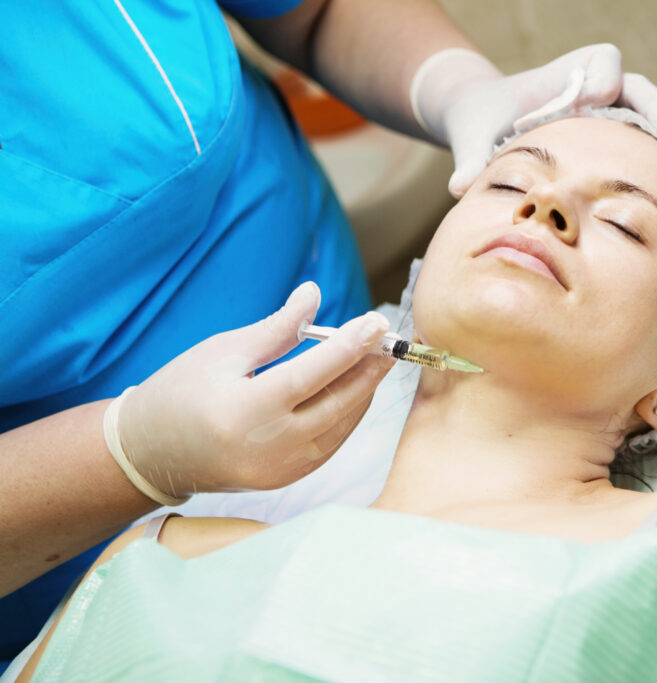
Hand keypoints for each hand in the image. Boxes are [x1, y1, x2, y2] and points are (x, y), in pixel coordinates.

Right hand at [113, 283, 393, 497]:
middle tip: (387, 338)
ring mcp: (279, 469)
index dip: (348, 347)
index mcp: (245, 411)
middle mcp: (267, 447)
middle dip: (367, 368)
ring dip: (362, 391)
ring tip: (376, 358)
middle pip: (336, 403)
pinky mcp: (285, 479)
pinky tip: (355, 388)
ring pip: (340, 426)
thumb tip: (315, 293)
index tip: (375, 322)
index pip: (311, 375)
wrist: (151, 452)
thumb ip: (276, 328)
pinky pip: (329, 443)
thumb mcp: (223, 352)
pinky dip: (346, 415)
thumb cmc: (181, 392)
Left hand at [411, 44, 656, 196]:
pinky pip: (641, 141)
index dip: (603, 75)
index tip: (596, 96)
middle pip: (638, 86)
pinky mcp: (609, 138)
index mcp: (564, 76)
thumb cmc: (481, 122)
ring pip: (647, 116)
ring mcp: (605, 115)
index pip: (601, 59)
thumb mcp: (473, 138)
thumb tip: (458, 188)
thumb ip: (471, 159)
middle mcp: (592, 89)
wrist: (485, 123)